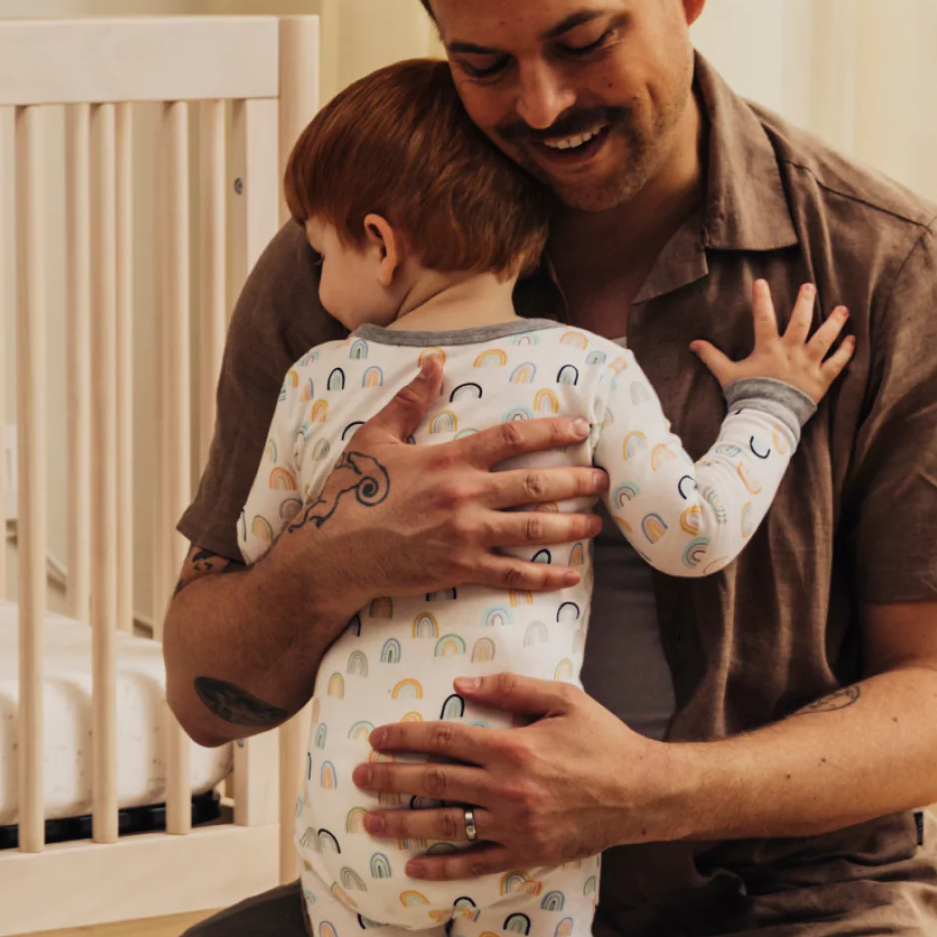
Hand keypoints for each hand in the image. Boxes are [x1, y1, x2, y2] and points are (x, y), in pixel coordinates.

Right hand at [304, 357, 608, 607]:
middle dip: (575, 482)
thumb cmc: (353, 492)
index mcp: (449, 459)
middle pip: (535, 485)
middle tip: (602, 480)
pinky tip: (569, 575)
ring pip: (532, 529)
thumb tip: (434, 359)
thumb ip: (410, 400)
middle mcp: (465, 495)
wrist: (334, 553)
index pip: (512, 438)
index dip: (552, 432)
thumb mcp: (375, 437)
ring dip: (570, 526)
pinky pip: (512, 573)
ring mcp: (465, 535)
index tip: (581, 431)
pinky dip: (544, 577)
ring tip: (595, 524)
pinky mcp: (460, 569)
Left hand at [352, 673, 667, 878]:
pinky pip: (474, 863)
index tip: (377, 738)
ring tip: (370, 820)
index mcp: (512, 747)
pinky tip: (413, 867)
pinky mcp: (524, 854)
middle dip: (389, 779)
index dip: (405, 737)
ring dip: (402, 822)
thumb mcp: (563, 699)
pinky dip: (441, 867)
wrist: (641, 793)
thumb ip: (511, 689)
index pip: (444, 739)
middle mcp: (505, 789)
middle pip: (433, 781)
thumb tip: (461, 684)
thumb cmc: (602, 740)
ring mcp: (513, 826)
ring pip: (445, 824)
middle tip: (357, 778)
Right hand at [689, 279, 854, 403]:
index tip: (760, 282)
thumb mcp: (726, 375)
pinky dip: (846, 352)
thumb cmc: (746, 396)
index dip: (761, 298)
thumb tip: (693, 344)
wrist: (766, 420)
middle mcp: (791, 352)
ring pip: (825, 338)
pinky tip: (852, 339)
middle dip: (805, 302)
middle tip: (809, 286)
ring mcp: (808, 365)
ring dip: (834, 322)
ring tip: (842, 309)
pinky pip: (837, 363)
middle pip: (801, 321)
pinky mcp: (821, 380)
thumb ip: (712, 357)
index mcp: (768, 349)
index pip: (763, 317)